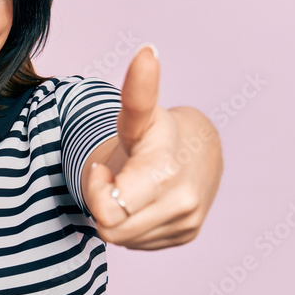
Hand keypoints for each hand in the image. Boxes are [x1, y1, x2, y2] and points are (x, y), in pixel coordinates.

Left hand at [84, 45, 222, 249]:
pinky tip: (145, 202)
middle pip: (112, 229)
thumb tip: (147, 51)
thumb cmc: (157, 133)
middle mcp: (181, 201)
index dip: (95, 192)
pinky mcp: (188, 234)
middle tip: (115, 178)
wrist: (199, 149)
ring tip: (132, 187)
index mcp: (164, 172)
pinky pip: (139, 243)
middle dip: (104, 204)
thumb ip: (137, 92)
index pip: (108, 211)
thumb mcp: (141, 115)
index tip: (102, 171)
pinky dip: (134, 226)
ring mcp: (186, 220)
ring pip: (124, 238)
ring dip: (119, 216)